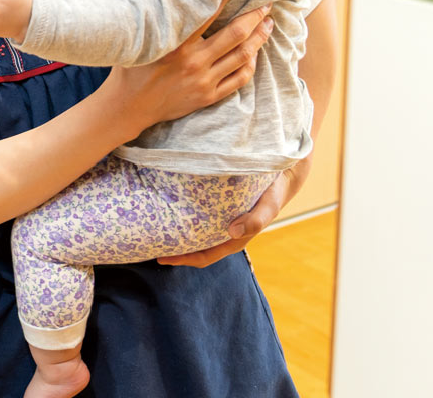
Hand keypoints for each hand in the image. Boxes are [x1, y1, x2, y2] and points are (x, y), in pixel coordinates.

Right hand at [104, 0, 274, 126]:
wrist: (129, 106)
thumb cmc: (131, 68)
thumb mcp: (141, 39)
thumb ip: (157, 18)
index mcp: (177, 43)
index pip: (210, 13)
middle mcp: (194, 61)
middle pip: (236, 34)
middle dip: (255, 16)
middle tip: (267, 4)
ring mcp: (204, 80)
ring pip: (243, 55)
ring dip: (259, 38)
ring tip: (268, 24)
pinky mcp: (208, 96)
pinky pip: (239, 79)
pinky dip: (250, 64)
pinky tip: (254, 53)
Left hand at [157, 153, 312, 266]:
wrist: (283, 173)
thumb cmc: (274, 191)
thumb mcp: (268, 204)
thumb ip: (256, 219)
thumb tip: (232, 232)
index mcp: (235, 238)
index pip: (205, 256)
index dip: (184, 259)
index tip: (162, 258)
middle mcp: (226, 232)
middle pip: (196, 247)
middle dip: (175, 249)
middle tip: (149, 243)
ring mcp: (222, 220)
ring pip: (196, 233)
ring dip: (178, 233)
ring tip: (154, 228)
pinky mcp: (221, 206)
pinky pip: (200, 216)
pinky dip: (185, 217)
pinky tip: (171, 208)